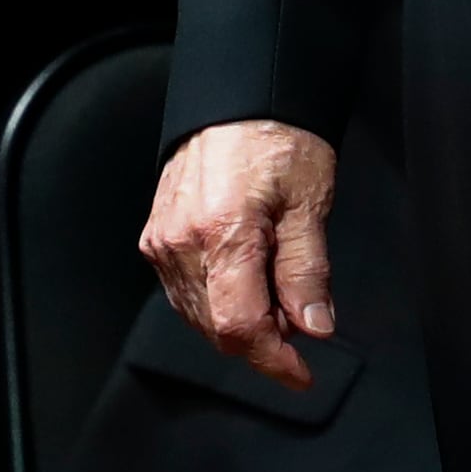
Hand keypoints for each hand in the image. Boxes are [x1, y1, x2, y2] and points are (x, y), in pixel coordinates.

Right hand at [138, 120, 339, 387]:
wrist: (236, 97)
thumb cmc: (277, 138)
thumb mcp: (309, 203)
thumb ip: (308, 271)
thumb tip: (314, 327)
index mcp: (223, 232)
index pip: (239, 326)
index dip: (273, 361)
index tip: (302, 374)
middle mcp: (181, 241)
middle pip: (216, 328)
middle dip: (262, 341)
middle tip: (299, 318)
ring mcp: (162, 240)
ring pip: (198, 316)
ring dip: (238, 322)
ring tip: (275, 292)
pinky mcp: (156, 235)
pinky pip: (183, 291)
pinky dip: (216, 301)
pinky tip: (244, 282)